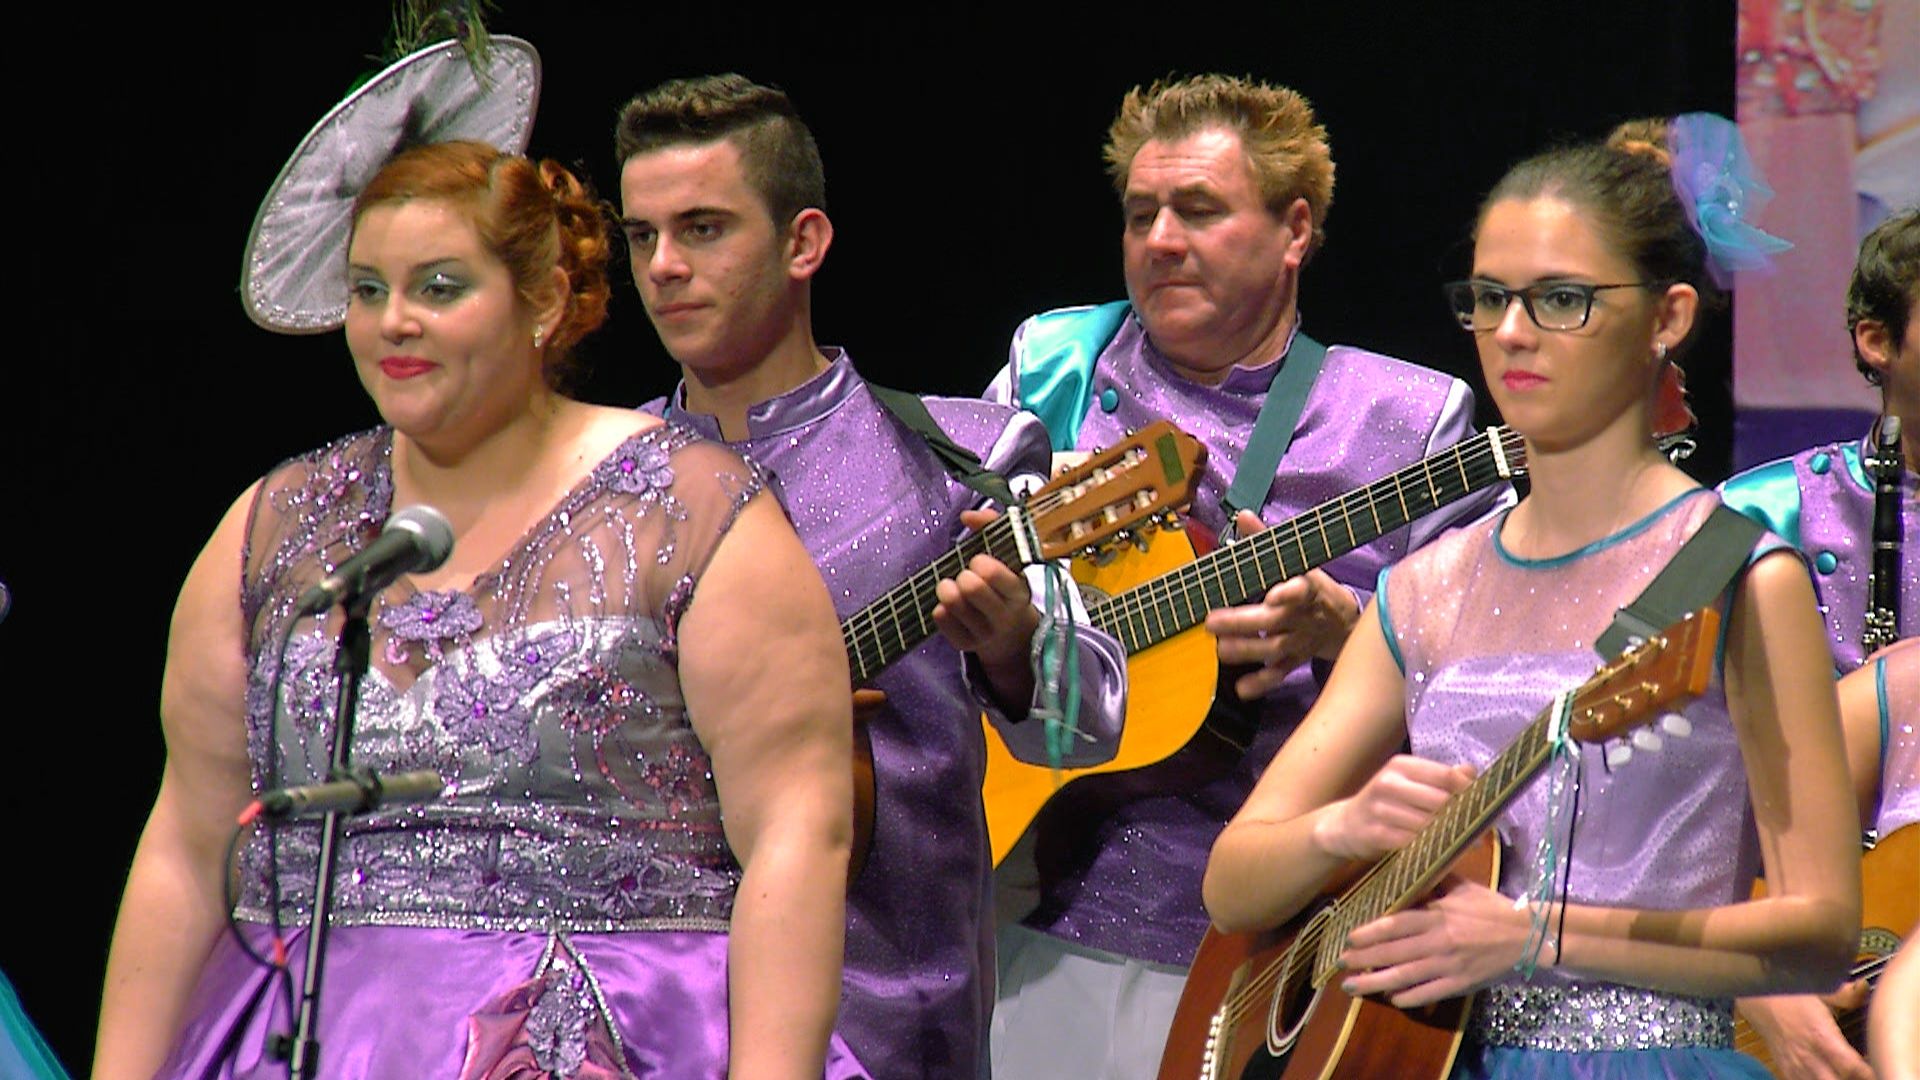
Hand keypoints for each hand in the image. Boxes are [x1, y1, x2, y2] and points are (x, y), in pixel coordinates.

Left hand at [934, 509, 1040, 686]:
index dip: (982, 564)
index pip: (997, 576)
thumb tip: (968, 516)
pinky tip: (947, 605)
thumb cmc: (1003, 584)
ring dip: (946, 588)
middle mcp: (1005, 616)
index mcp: (1018, 592)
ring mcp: (985, 633)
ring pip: (953, 605)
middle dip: (963, 576)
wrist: (1008, 630)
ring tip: (950, 585)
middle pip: (973, 590)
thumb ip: (990, 527)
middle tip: (965, 575)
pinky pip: (941, 619)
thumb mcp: (1006, 556)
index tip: (978, 561)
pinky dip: (939, 607)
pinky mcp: (966, 644)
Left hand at [1204, 511, 1359, 699]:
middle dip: (1242, 623)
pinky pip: (1280, 674)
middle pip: (1273, 621)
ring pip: (1274, 649)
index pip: (1301, 588)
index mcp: (1306, 587)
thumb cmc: (1311, 586)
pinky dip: (1262, 683)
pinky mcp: (1296, 659)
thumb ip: (1266, 540)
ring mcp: (1300, 640)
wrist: (1343, 622)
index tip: (1275, 595)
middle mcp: (1302, 616)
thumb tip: (1243, 516)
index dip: (1289, 592)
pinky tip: (1242, 689)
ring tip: (1220, 650)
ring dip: (1246, 651)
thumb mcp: (1297, 559)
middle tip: (1212, 622)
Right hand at [1312, 755, 1474, 862]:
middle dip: (1462, 817)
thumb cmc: (1385, 804)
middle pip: (1439, 800)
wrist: (1344, 825)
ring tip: (1467, 844)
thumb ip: (1440, 777)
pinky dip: (1428, 848)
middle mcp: (1389, 782)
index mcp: (1401, 766)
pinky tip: (1442, 853)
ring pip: (1427, 824)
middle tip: (1481, 830)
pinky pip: (1411, 842)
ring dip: (1449, 836)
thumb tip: (1473, 772)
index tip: (1487, 805)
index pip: (1445, 775)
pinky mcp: (1375, 833)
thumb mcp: (1408, 782)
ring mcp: (1379, 809)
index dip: (1469, 791)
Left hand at [1339, 874, 1528, 1008]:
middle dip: (1363, 960)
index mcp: (1438, 915)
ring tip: (1352, 986)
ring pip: (1405, 977)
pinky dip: (1408, 997)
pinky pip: (1429, 993)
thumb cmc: (1491, 908)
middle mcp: (1439, 942)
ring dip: (1375, 983)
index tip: (1349, 937)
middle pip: (1393, 953)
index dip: (1370, 933)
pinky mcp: (1461, 984)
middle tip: (1340, 963)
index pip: (1396, 925)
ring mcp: (1449, 965)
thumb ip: (1433, 881)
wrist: (1528, 935)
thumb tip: (1407, 869)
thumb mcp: (1461, 887)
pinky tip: (1391, 998)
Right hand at [1738, 986, 1872, 1079]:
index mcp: (1822, 1037)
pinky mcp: (1786, 1070)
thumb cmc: (1786, 992)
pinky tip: (1824, 1073)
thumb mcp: (1817, 988)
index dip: (1869, 1073)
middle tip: (1863, 1071)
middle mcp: (1810, 1056)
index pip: (1853, 1067)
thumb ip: (1845, 994)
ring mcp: (1796, 1066)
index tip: (1877, 1066)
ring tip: (1843, 1072)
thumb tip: (1863, 988)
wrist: (1753, 999)